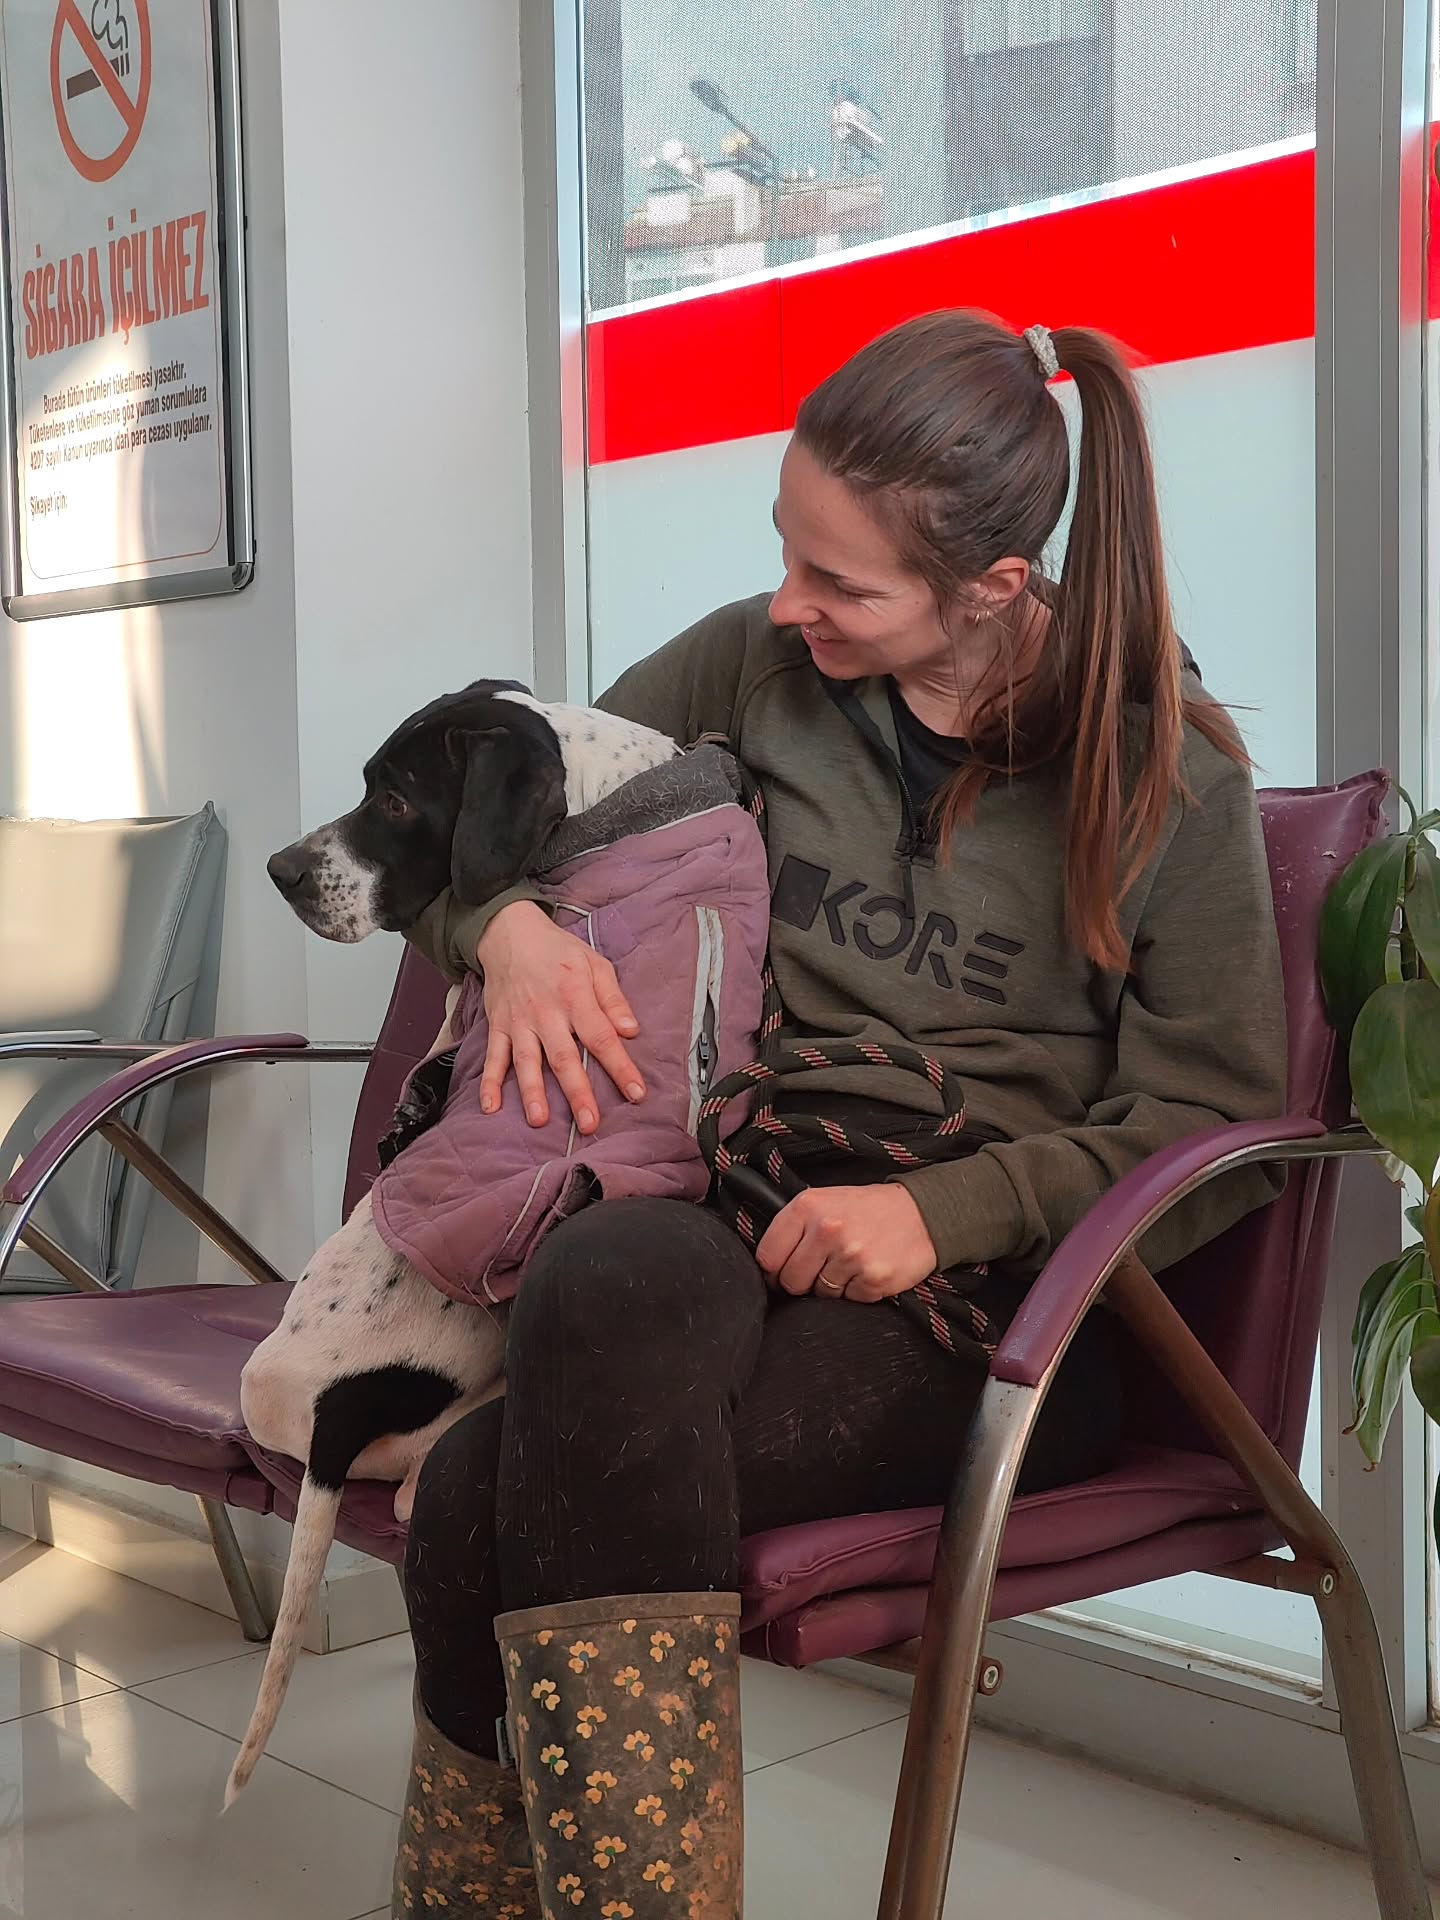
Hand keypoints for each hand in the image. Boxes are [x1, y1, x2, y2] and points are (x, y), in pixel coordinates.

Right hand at [476, 902, 644, 1134]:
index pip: (602, 1037)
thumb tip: (631, 1031)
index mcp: (575, 996)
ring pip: (526, 1061)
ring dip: (532, 1092)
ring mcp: (519, 1022)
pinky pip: (493, 1057)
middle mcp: (546, 1013)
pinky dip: (489, 1082)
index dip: (620, 1067)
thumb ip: (613, 999)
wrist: (510, 933)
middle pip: (564, 1057)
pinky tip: (490, 1106)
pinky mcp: (498, 1026)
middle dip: (577, 1092)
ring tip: (539, 1120)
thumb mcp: (595, 964)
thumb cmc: (558, 951)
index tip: (636, 1093)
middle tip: (589, 1124)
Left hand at [755, 1185, 938, 1302]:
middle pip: (790, 1281)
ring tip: (850, 1264)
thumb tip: (767, 1266)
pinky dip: (856, 1291)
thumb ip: (795, 1228)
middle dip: (802, 1281)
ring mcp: (851, 1256)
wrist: (923, 1214)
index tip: (783, 1270)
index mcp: (808, 1206)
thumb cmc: (868, 1209)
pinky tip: (867, 1270)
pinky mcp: (873, 1280)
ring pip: (819, 1294)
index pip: (768, 1256)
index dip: (773, 1269)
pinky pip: (848, 1301)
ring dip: (832, 1286)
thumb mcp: (826, 1200)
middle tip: (822, 1267)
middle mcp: (827, 1230)